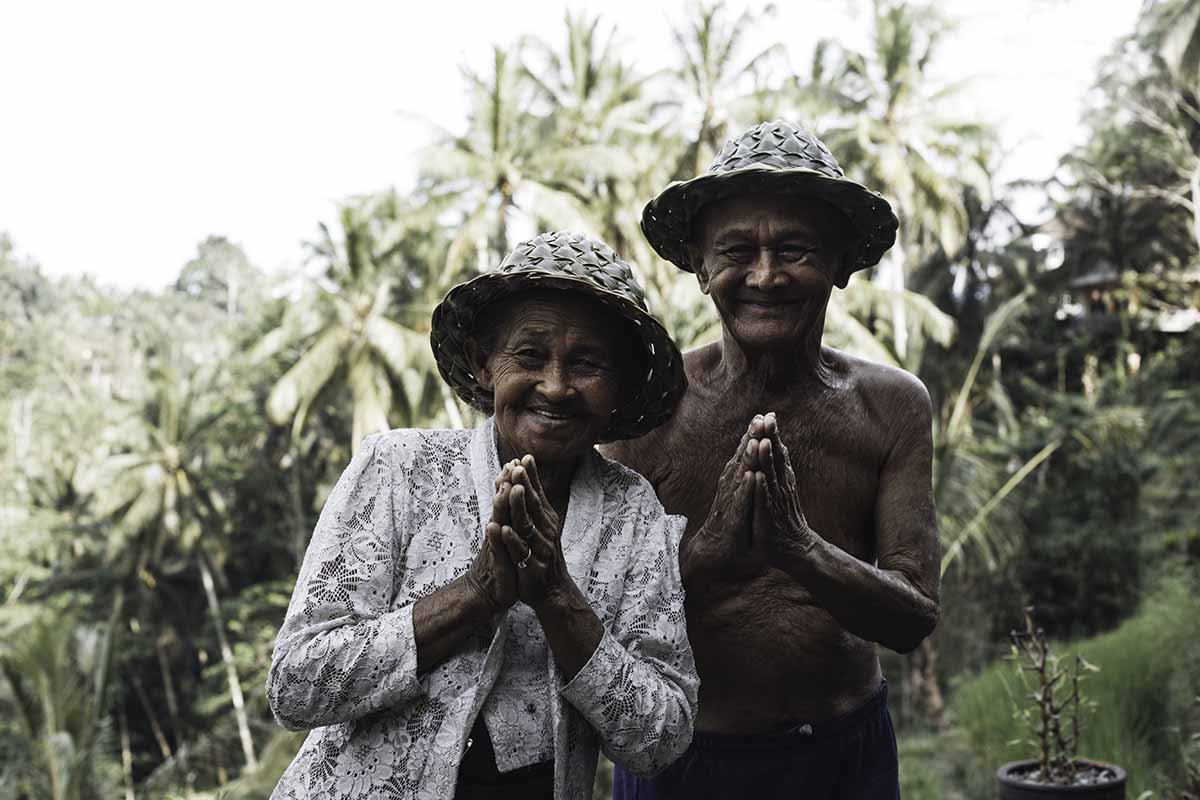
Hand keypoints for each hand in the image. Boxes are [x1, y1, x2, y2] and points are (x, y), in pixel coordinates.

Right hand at [465, 464, 519, 612]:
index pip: (508, 500)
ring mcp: (494, 547)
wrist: (487, 593)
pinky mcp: (494, 564)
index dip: (511, 481)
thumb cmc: (501, 564)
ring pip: (497, 522)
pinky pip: (494, 549)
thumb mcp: (508, 540)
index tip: (516, 461)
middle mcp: (497, 532)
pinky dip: (495, 537)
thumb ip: (509, 518)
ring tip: (504, 489)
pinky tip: (493, 526)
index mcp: (503, 525)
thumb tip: (510, 496)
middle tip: (510, 466)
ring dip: (500, 506)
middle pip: (501, 505)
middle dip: (506, 486)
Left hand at [495, 455, 572, 610]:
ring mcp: (540, 549)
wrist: (551, 590)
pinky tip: (504, 529)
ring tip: (513, 490)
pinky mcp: (532, 567)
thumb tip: (525, 476)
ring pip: (527, 525)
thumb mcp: (540, 527)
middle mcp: (546, 531)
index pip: (537, 494)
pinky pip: (520, 551)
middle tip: (517, 466)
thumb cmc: (541, 554)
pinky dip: (512, 540)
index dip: (531, 477)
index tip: (524, 457)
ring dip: (519, 507)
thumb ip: (533, 504)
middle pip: (533, 505)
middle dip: (525, 485)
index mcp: (546, 520)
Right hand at [679, 417, 767, 589]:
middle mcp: (731, 489)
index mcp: (736, 483)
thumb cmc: (730, 525)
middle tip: (760, 418)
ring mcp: (729, 504)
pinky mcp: (731, 521)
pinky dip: (746, 490)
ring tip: (755, 440)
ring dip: (747, 459)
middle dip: (751, 439)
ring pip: (739, 477)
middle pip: (742, 460)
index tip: (763, 417)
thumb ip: (746, 480)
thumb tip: (755, 461)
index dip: (753, 436)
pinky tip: (751, 477)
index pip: (745, 456)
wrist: (714, 552)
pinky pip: (740, 503)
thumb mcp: (742, 500)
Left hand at [751, 412, 816, 569]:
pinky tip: (757, 477)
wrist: (795, 551)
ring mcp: (775, 504)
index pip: (778, 454)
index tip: (769, 414)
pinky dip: (760, 490)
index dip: (774, 435)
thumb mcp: (781, 490)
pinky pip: (764, 502)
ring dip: (767, 460)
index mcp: (782, 480)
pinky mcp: (768, 519)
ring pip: (770, 478)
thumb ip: (778, 469)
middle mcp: (781, 488)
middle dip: (772, 439)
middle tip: (769, 418)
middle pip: (776, 460)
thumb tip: (776, 443)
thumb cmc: (785, 519)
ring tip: (763, 442)